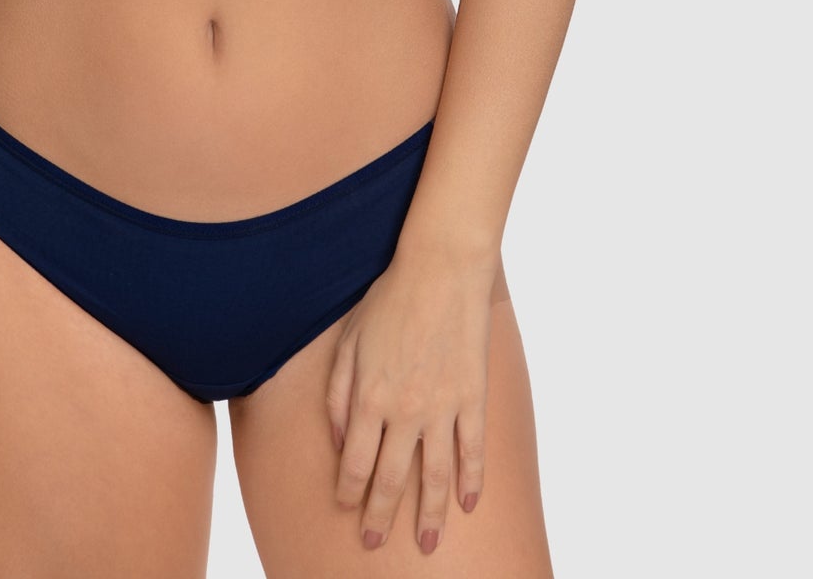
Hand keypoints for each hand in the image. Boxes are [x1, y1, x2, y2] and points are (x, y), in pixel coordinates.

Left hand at [325, 242, 494, 554]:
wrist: (439, 269)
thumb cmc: (388, 300)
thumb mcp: (348, 341)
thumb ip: (339, 395)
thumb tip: (341, 442)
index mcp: (370, 398)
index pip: (356, 463)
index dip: (349, 491)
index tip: (346, 508)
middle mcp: (405, 411)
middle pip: (393, 480)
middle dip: (381, 516)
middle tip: (375, 543)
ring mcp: (443, 407)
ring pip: (437, 476)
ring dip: (432, 514)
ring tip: (429, 543)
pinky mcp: (473, 397)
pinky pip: (473, 449)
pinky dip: (473, 480)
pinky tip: (470, 503)